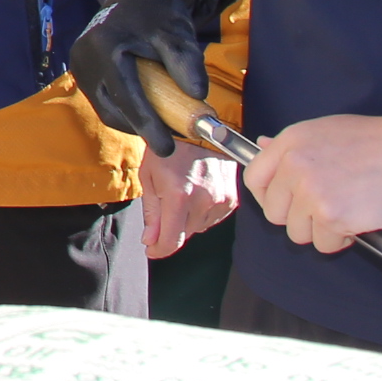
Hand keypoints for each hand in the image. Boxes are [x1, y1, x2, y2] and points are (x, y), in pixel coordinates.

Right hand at [68, 0, 209, 154]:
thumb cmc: (157, 16)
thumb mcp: (178, 34)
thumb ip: (187, 63)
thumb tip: (198, 96)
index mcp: (105, 45)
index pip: (126, 94)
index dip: (148, 124)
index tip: (168, 147)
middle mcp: (85, 58)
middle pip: (112, 108)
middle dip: (142, 128)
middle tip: (170, 141)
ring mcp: (80, 67)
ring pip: (107, 110)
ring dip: (133, 122)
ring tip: (161, 126)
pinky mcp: (83, 73)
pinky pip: (104, 102)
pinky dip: (125, 112)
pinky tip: (146, 112)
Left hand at [137, 139, 239, 258]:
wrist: (197, 130)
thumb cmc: (168, 151)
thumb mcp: (149, 178)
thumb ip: (151, 213)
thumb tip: (151, 241)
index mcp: (179, 196)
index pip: (171, 240)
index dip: (159, 249)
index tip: (151, 249)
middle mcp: (203, 200)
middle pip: (185, 234)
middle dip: (172, 226)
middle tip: (165, 204)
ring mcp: (221, 199)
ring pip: (199, 227)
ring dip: (188, 219)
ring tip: (183, 193)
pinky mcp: (232, 198)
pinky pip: (213, 218)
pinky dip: (203, 212)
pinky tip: (197, 194)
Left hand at [243, 113, 381, 252]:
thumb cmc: (375, 141)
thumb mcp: (325, 130)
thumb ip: (292, 146)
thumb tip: (262, 146)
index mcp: (290, 143)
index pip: (254, 179)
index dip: (268, 197)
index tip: (285, 203)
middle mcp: (294, 167)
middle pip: (274, 213)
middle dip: (299, 217)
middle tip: (325, 208)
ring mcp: (312, 192)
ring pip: (298, 233)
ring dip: (321, 230)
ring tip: (346, 210)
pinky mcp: (333, 216)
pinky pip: (325, 244)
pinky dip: (341, 240)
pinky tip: (357, 220)